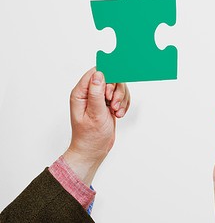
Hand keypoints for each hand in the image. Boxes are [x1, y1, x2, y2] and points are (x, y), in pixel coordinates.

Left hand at [62, 68, 130, 184]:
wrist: (94, 150)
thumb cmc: (90, 136)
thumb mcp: (94, 114)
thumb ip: (96, 93)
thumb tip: (99, 74)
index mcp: (80, 93)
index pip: (96, 73)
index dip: (107, 79)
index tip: (110, 92)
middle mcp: (89, 93)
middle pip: (110, 78)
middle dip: (116, 91)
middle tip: (113, 105)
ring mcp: (99, 97)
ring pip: (117, 86)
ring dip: (121, 98)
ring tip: (116, 111)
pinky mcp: (107, 102)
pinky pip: (121, 95)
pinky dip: (123, 103)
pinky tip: (118, 113)